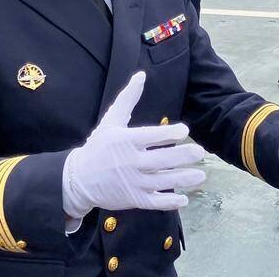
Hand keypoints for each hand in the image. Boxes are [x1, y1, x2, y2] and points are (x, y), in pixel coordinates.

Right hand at [62, 72, 206, 218]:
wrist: (78, 179)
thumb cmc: (99, 146)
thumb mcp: (111, 120)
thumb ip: (128, 98)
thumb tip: (141, 75)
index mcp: (125, 141)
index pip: (151, 137)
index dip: (169, 134)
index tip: (185, 130)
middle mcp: (130, 162)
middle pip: (161, 160)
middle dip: (183, 156)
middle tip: (200, 152)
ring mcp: (132, 182)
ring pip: (162, 182)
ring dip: (183, 179)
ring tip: (200, 176)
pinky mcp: (133, 199)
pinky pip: (154, 202)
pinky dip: (169, 202)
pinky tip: (184, 199)